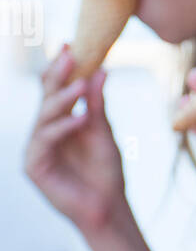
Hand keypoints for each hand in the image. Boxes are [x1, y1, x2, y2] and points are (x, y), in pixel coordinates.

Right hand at [23, 43, 126, 234]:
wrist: (108, 207)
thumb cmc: (106, 172)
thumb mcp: (104, 132)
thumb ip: (97, 104)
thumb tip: (101, 70)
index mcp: (59, 121)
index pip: (56, 89)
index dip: (61, 67)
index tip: (71, 43)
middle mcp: (43, 131)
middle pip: (46, 97)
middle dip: (57, 74)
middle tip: (70, 53)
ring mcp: (36, 148)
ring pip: (45, 115)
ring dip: (63, 99)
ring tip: (80, 85)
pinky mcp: (33, 165)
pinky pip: (46, 140)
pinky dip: (64, 128)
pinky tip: (80, 120)